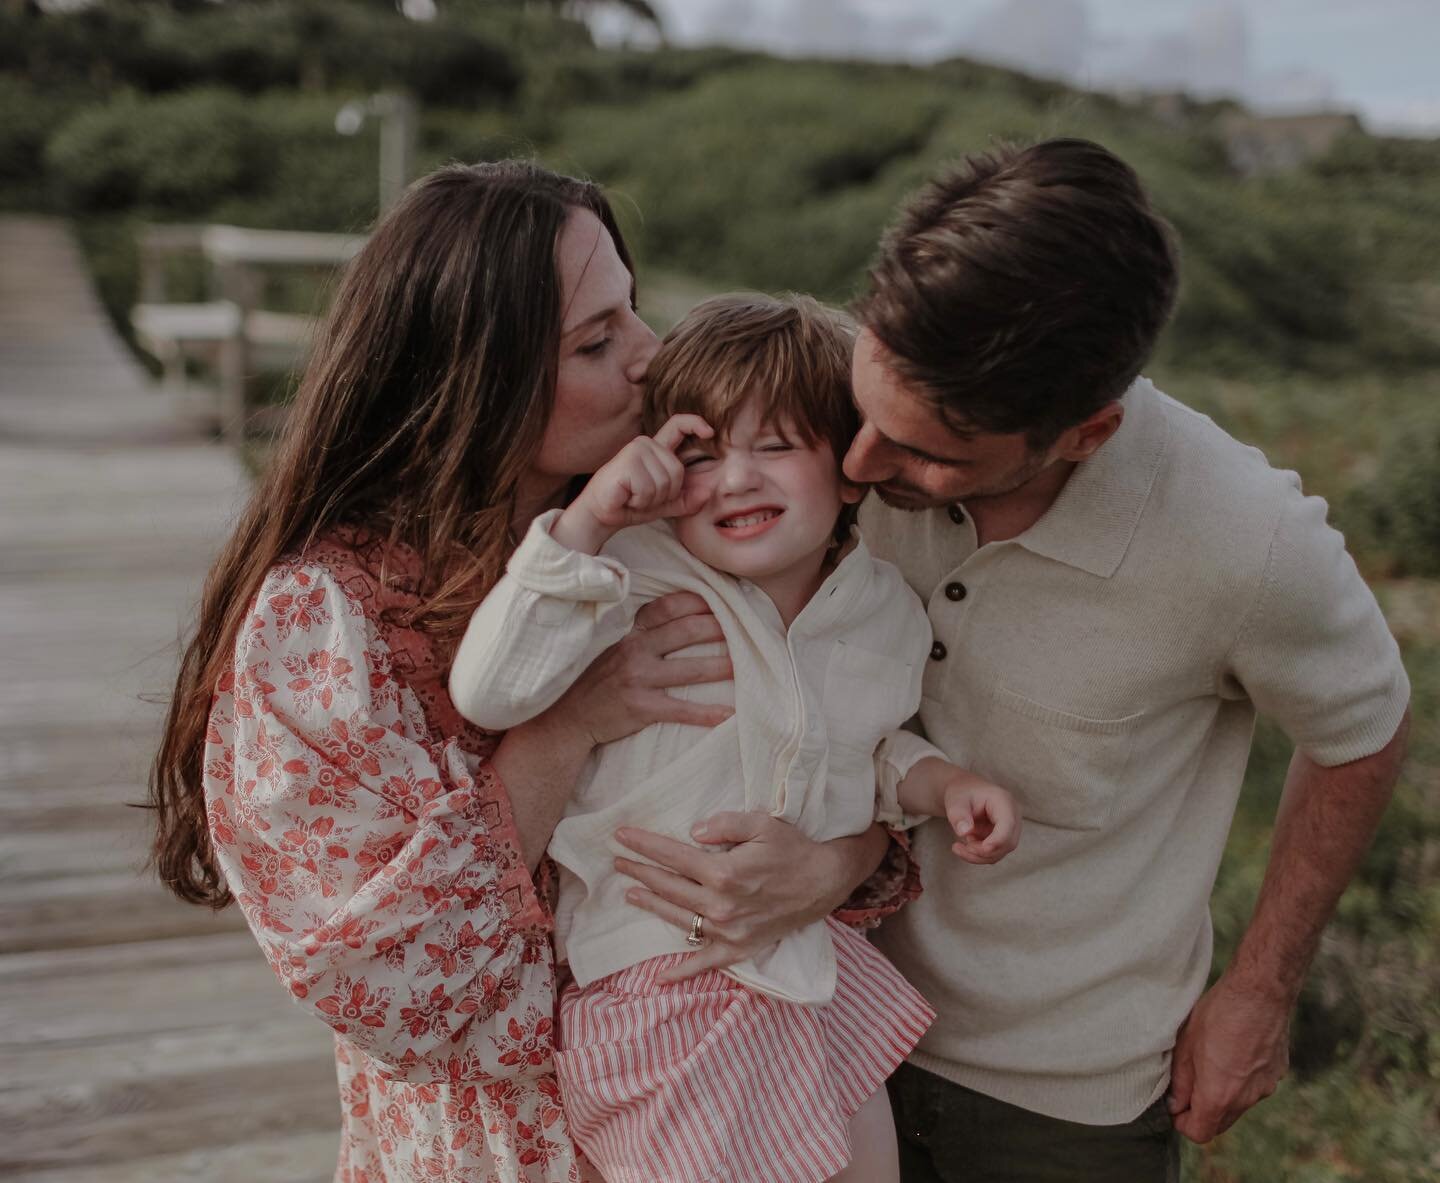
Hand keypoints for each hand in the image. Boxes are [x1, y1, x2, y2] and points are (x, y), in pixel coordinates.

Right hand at [536, 592, 732, 745]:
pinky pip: (681, 709)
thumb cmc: (597, 682)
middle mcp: (634, 650)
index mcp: (629, 633)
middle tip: (746, 629)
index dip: (697, 602)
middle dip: (719, 628)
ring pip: (690, 669)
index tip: (723, 600)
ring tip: (748, 666)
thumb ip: (641, 633)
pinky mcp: (640, 707)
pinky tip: (728, 715)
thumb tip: (682, 619)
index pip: (667, 608)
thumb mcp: (612, 648)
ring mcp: (637, 679)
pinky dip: (706, 713)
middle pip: (685, 632)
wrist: (567, 719)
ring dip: (722, 667)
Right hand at [555, 414, 712, 551]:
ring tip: (632, 496)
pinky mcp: (627, 462)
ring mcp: (636, 450)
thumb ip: (686, 499)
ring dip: (650, 499)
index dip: (695, 424)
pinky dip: (640, 501)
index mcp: (656, 450)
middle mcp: (646, 444)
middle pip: (677, 471)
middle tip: (641, 496)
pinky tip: (626, 496)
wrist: (600, 514)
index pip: (678, 426)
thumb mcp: (664, 504)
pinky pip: (649, 489)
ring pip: (665, 482)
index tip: (710, 431)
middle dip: (665, 493)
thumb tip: (708, 492)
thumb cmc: (629, 505)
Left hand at [613, 811, 859, 979]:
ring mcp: (729, 931)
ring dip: (651, 906)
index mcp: (724, 872)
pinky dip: (683, 971)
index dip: (644, 845)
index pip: (672, 856)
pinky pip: (706, 963)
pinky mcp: (740, 948)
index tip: (621, 836)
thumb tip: (692, 832)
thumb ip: (725, 824)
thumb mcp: (762, 823)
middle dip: (640, 872)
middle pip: (669, 887)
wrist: (825, 881)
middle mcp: (721, 905)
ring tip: (631, 894)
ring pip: (679, 919)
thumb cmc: (793, 848)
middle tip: (618, 862)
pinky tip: (660, 977)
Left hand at [944, 776, 1020, 863]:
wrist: (965, 792)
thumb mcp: (955, 801)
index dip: (995, 841)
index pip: (1007, 825)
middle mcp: (1013, 816)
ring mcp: (1011, 829)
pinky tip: (964, 846)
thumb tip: (965, 832)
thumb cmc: (962, 794)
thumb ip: (959, 816)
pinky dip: (978, 856)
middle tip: (958, 847)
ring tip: (958, 846)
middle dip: (981, 851)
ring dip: (978, 855)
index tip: (973, 848)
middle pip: (1007, 843)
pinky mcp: (1004, 839)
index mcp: (1004, 801)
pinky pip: (994, 854)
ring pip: (1000, 852)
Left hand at [1167, 974, 1290, 1141]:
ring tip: (1211, 1062)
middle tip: (1188, 1085)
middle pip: (1220, 1123)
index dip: (1183, 1123)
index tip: (1175, 1106)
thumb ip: (1181, 1081)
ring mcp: (1266, 1087)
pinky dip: (1241, 1080)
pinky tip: (1234, 1051)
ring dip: (1223, 1095)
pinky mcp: (1277, 1073)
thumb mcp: (1186, 1045)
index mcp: (1220, 1095)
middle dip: (1202, 1111)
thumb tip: (1176, 1104)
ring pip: (1239, 1105)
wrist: (1260, 992)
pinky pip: (1254, 1087)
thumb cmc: (1218, 1014)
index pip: (1200, 1133)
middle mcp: (1247, 1099)